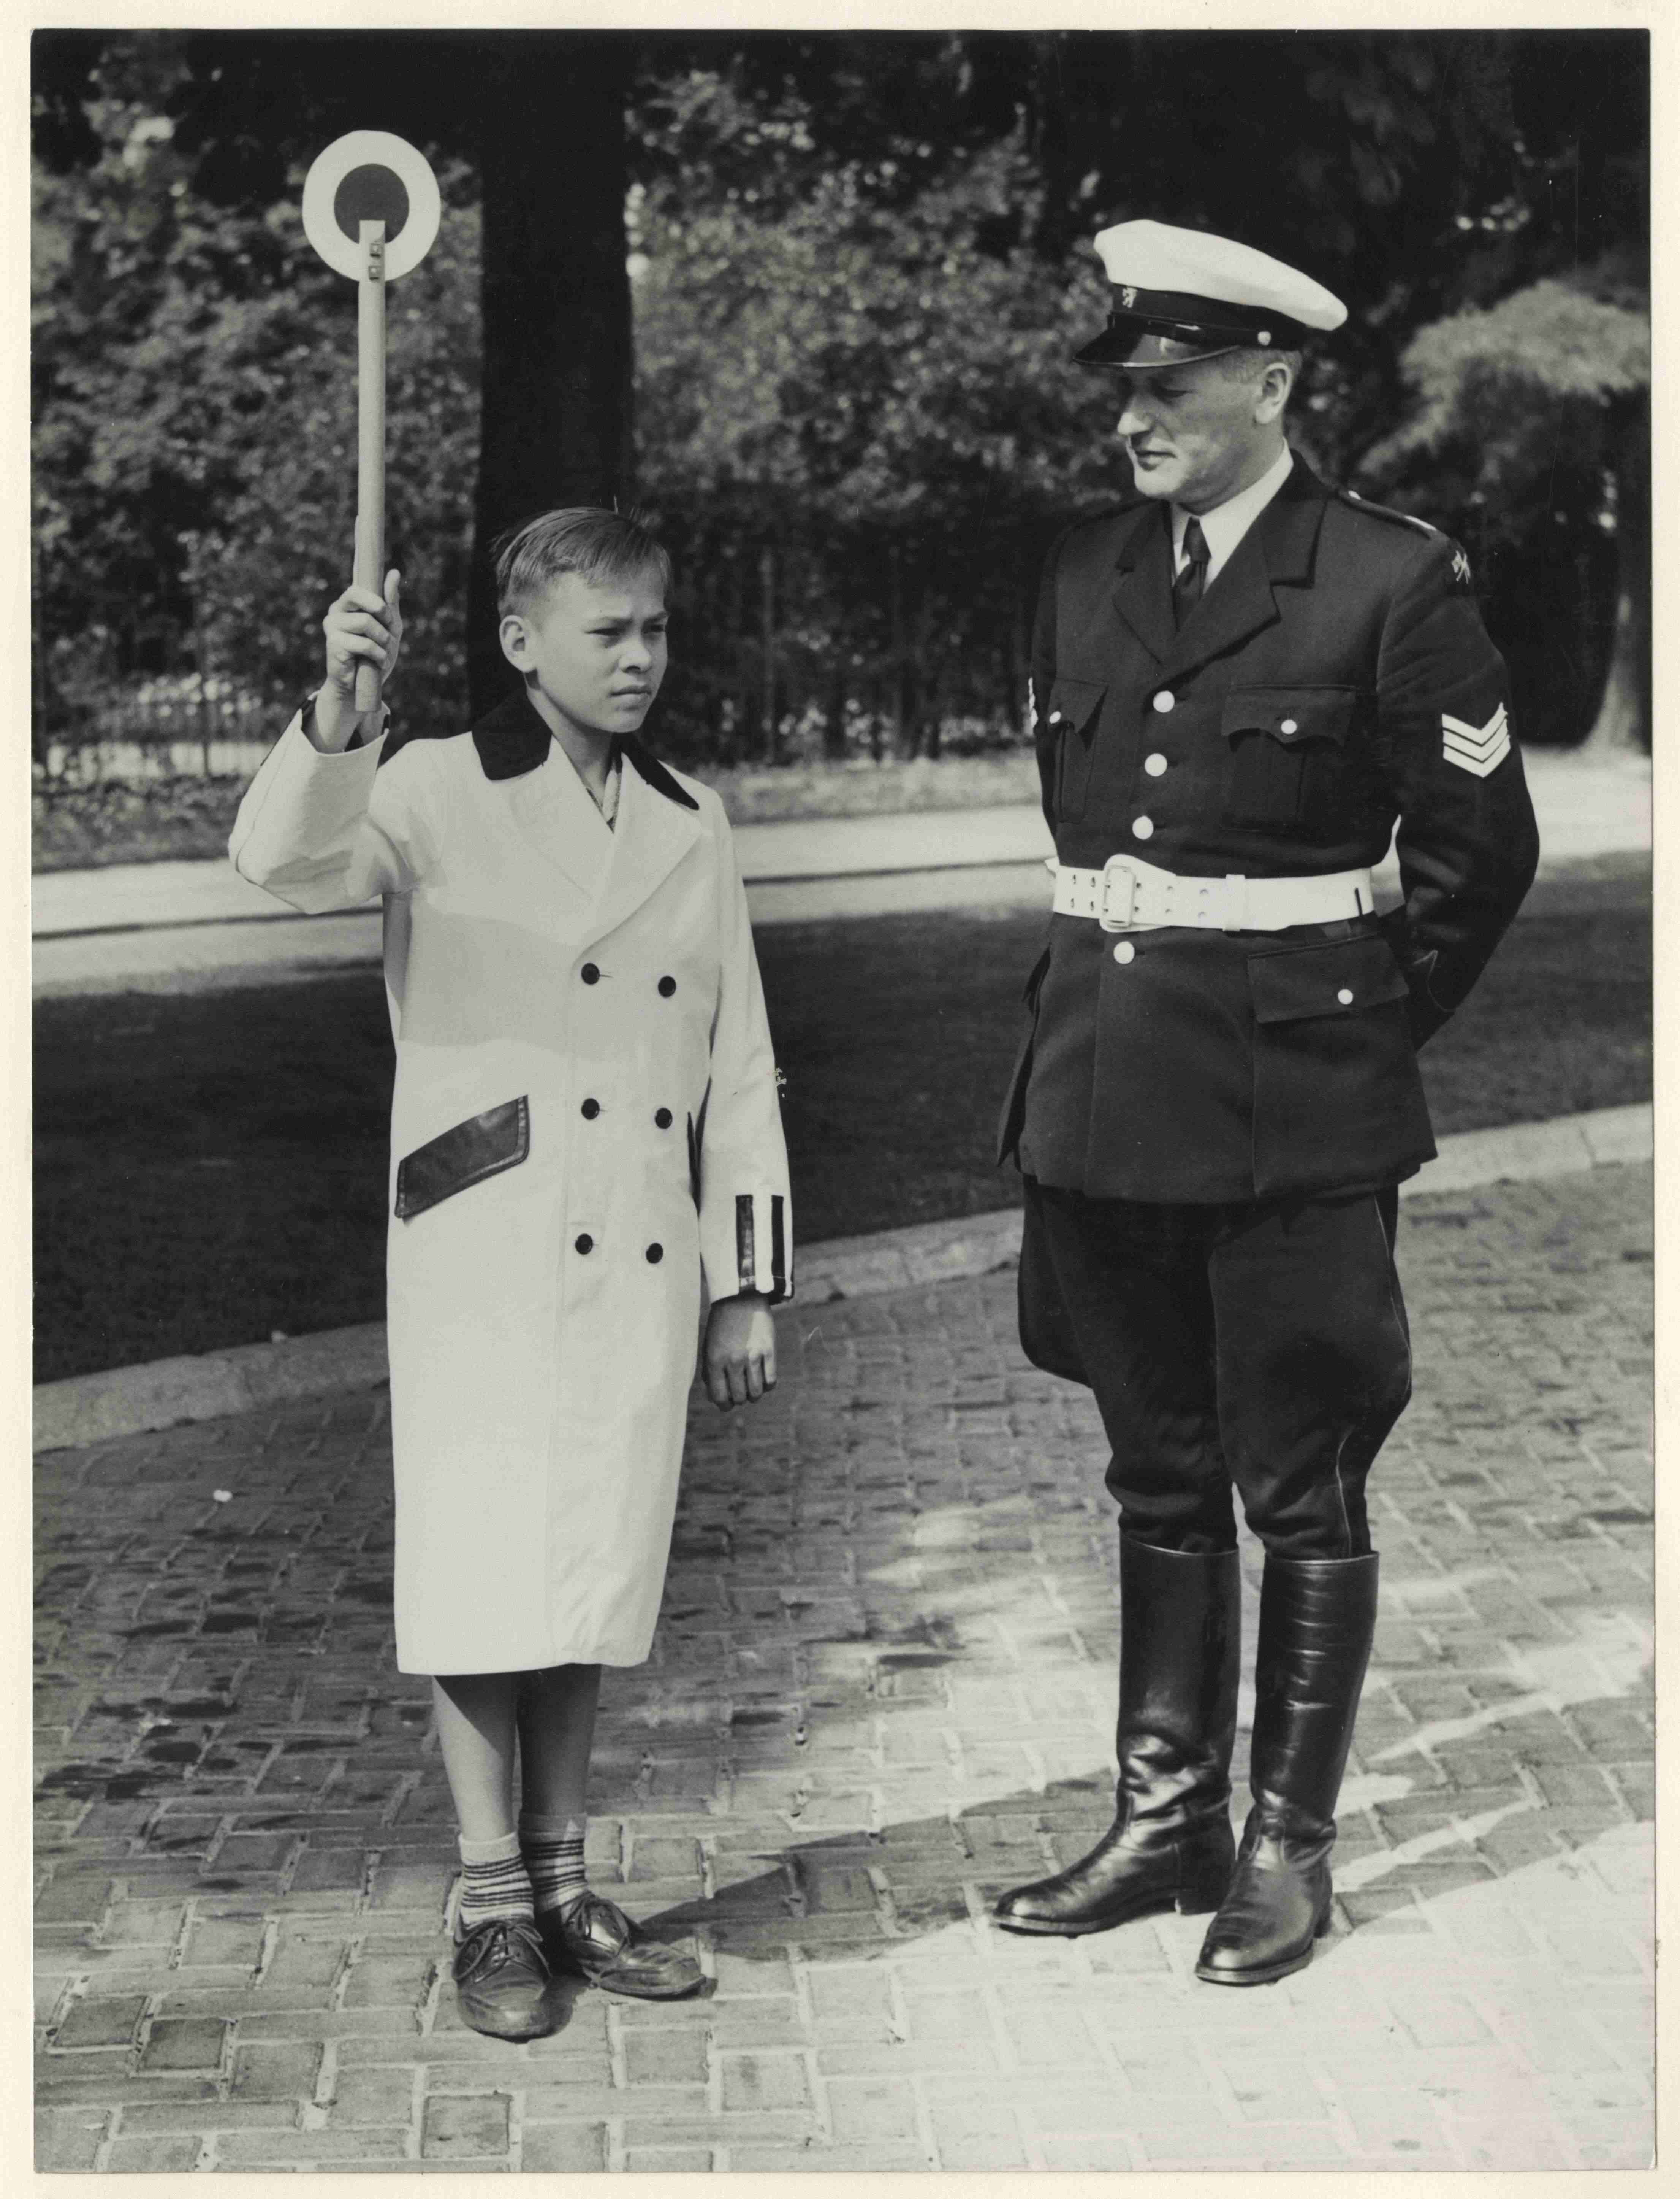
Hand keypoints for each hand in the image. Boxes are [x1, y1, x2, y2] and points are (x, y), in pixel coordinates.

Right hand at [315, 568, 402, 748]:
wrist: (362, 687)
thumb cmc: (375, 655)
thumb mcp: (389, 627)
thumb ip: (390, 601)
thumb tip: (394, 572)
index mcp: (347, 604)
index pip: (358, 587)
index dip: (377, 599)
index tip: (387, 616)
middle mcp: (336, 612)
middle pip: (357, 595)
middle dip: (380, 611)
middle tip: (388, 630)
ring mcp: (332, 627)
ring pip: (366, 622)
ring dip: (382, 640)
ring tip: (382, 652)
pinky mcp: (334, 644)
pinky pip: (364, 643)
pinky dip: (378, 654)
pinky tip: (377, 662)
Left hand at [703, 1293, 776, 1410]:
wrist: (740, 1299)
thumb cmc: (721, 1326)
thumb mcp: (709, 1347)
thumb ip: (710, 1373)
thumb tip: (715, 1398)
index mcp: (715, 1361)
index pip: (720, 1397)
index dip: (725, 1405)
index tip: (728, 1404)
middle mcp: (733, 1360)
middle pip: (740, 1397)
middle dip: (740, 1399)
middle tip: (741, 1392)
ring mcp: (753, 1355)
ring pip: (757, 1393)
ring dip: (755, 1395)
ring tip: (753, 1387)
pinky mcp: (769, 1350)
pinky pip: (771, 1381)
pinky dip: (767, 1385)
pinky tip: (763, 1378)